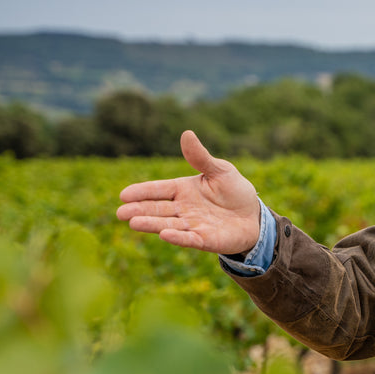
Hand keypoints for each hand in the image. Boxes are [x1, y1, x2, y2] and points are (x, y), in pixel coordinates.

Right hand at [117, 130, 260, 253]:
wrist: (254, 215)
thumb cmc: (234, 191)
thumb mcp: (220, 169)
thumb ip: (201, 157)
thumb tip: (186, 133)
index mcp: (183, 190)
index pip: (158, 190)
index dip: (142, 192)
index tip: (123, 194)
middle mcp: (183, 208)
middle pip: (157, 209)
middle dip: (139, 210)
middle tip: (121, 212)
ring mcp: (192, 225)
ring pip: (168, 224)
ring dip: (151, 224)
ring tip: (134, 223)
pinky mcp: (205, 240)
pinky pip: (189, 239)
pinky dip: (177, 237)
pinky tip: (164, 235)